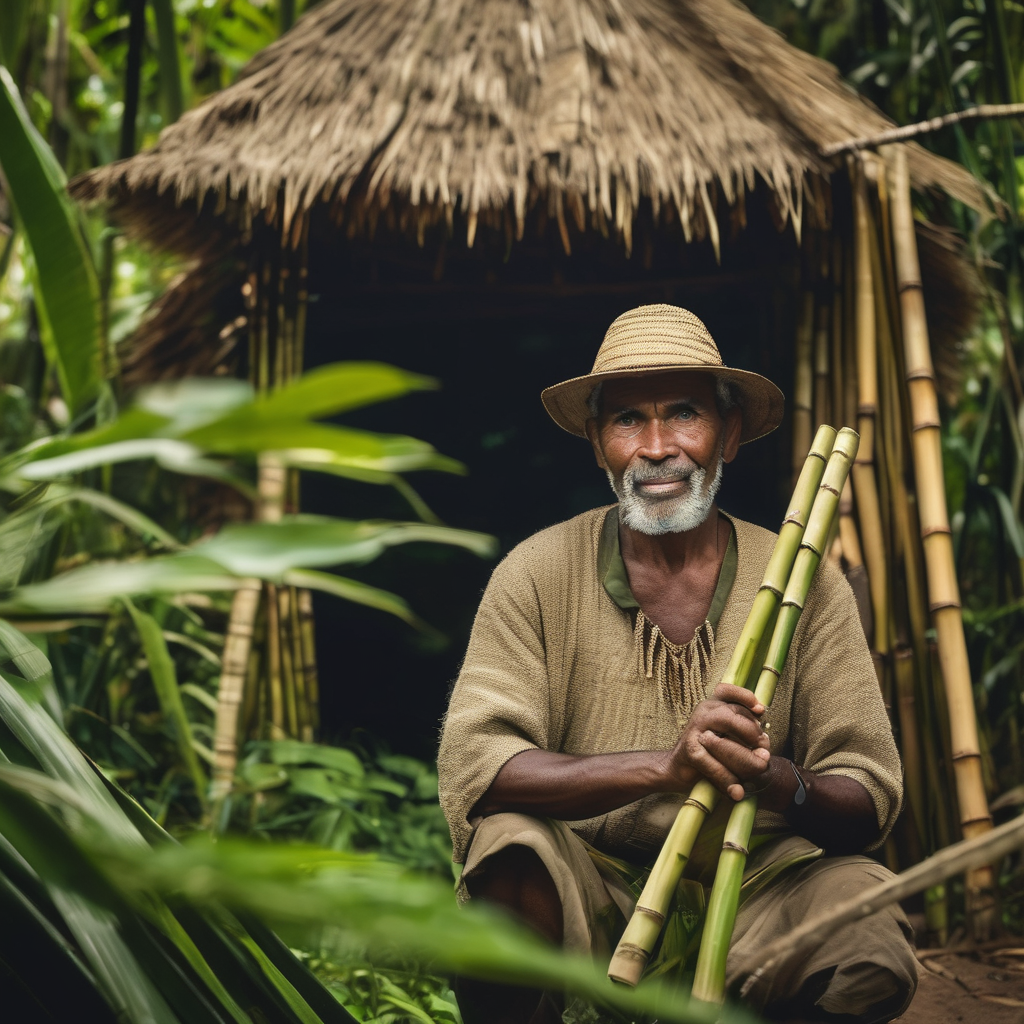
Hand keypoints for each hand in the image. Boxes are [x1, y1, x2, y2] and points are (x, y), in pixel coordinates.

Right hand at [667, 683, 770, 800]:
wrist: (677, 768)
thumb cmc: (708, 751)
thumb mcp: (725, 734)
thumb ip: (743, 731)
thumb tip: (765, 741)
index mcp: (712, 706)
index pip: (727, 692)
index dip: (745, 697)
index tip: (760, 711)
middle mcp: (703, 714)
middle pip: (732, 717)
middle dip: (752, 735)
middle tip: (764, 751)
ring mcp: (695, 731)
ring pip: (725, 743)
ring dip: (745, 760)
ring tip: (758, 769)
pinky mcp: (690, 751)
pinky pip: (715, 765)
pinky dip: (728, 780)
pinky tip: (737, 791)